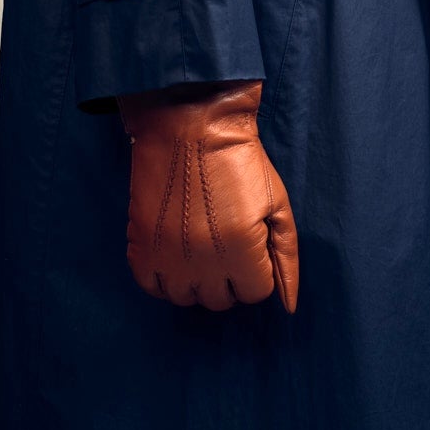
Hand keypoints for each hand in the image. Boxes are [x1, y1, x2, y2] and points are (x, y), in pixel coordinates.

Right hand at [116, 78, 298, 311]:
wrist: (190, 124)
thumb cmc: (239, 160)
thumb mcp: (276, 203)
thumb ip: (286, 257)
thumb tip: (289, 305)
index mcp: (242, 250)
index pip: (254, 293)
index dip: (256, 270)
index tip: (250, 246)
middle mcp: (204, 260)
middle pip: (220, 300)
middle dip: (228, 277)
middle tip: (226, 245)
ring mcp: (168, 254)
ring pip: (185, 298)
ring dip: (196, 280)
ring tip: (200, 250)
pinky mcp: (140, 243)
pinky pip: (150, 285)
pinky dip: (161, 277)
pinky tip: (173, 254)